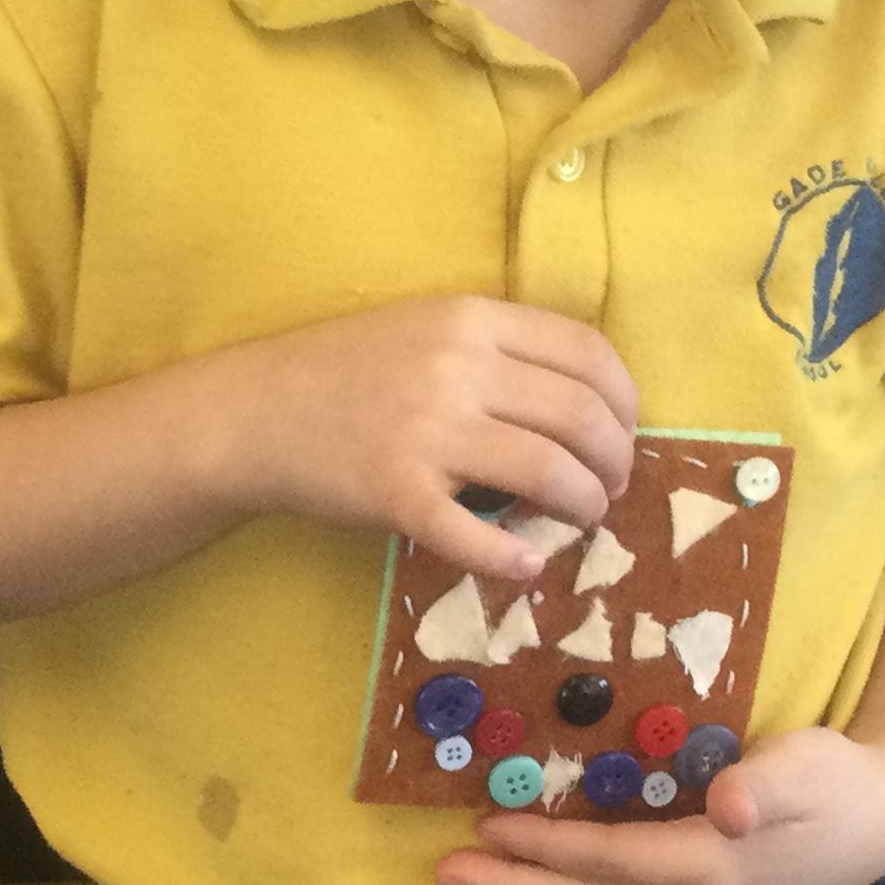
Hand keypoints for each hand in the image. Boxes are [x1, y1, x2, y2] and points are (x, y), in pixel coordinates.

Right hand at [211, 296, 638, 582]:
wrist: (257, 412)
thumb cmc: (351, 372)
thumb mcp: (430, 331)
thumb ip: (502, 353)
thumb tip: (592, 405)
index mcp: (472, 318)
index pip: (589, 354)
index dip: (627, 403)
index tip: (625, 433)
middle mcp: (456, 365)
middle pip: (580, 417)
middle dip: (615, 463)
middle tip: (610, 489)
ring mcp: (425, 429)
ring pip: (547, 472)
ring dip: (583, 506)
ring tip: (580, 520)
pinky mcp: (396, 491)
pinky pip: (475, 534)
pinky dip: (514, 558)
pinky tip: (527, 566)